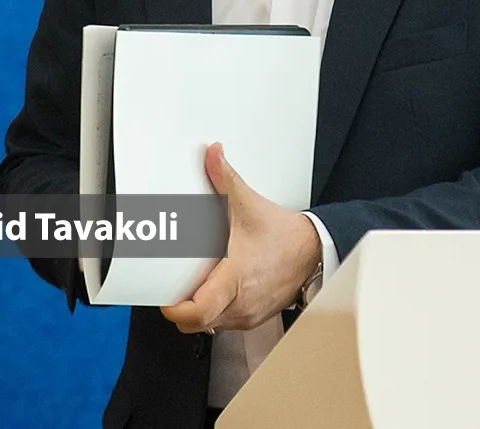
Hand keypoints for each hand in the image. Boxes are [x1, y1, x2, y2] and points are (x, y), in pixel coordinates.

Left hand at [162, 142, 320, 334]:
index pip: (197, 311)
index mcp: (235, 279)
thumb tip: (212, 155)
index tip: (165, 296)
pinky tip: (217, 291)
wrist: (314, 251)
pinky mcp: (254, 318)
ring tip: (197, 286)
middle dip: (182, 309)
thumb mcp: (250, 205)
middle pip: (196, 323)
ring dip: (199, 310)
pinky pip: (225, 323)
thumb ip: (226, 179)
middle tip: (176, 288)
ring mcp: (248, 314)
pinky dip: (216, 311)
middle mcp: (241, 303)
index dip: (175, 308)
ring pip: (209, 325)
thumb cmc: (285, 236)